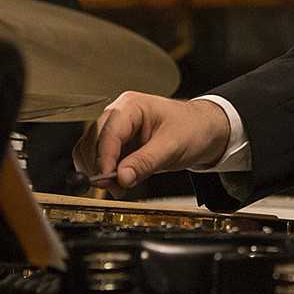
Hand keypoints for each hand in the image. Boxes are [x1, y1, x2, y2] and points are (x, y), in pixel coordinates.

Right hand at [73, 92, 231, 192]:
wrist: (203, 130)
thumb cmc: (192, 128)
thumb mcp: (172, 147)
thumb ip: (145, 162)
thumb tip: (121, 178)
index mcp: (131, 106)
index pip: (108, 132)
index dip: (104, 158)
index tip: (106, 180)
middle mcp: (118, 114)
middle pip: (93, 140)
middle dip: (99, 166)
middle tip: (114, 188)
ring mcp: (115, 128)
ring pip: (90, 149)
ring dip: (98, 170)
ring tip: (118, 187)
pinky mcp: (117, 143)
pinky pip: (98, 157)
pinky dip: (102, 171)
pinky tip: (117, 182)